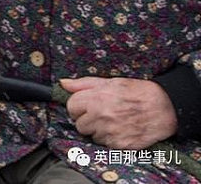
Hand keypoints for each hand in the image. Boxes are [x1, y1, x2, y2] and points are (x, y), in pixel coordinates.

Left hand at [61, 76, 177, 148]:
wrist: (163, 107)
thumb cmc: (135, 92)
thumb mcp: (108, 81)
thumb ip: (83, 84)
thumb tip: (63, 83)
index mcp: (96, 99)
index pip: (71, 107)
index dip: (77, 106)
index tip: (85, 106)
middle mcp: (101, 117)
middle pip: (79, 124)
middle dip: (86, 120)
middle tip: (100, 114)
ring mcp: (110, 133)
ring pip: (91, 136)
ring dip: (98, 130)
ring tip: (112, 120)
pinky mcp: (120, 145)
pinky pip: (105, 145)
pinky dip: (109, 139)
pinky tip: (119, 129)